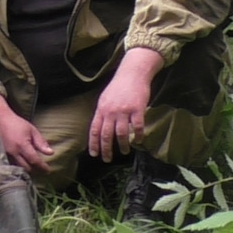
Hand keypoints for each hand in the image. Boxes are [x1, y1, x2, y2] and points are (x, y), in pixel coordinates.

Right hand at [0, 93, 51, 173]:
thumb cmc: (17, 123)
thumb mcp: (32, 130)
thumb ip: (41, 142)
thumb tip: (51, 153)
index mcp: (22, 145)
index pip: (34, 160)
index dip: (42, 167)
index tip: (48, 170)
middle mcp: (13, 151)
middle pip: (26, 167)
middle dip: (35, 169)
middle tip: (41, 168)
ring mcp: (6, 154)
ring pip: (18, 167)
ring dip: (27, 168)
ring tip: (33, 166)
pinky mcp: (2, 154)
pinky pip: (12, 164)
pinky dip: (19, 166)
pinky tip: (23, 163)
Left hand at [88, 48, 161, 162]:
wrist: (132, 73)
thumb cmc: (118, 86)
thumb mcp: (105, 98)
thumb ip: (102, 113)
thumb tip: (99, 129)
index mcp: (101, 109)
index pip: (94, 129)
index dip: (93, 143)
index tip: (94, 154)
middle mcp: (110, 111)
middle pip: (106, 134)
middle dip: (106, 149)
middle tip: (107, 159)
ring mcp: (124, 110)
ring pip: (121, 133)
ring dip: (122, 145)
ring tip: (125, 151)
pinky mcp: (137, 109)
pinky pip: (137, 127)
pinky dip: (137, 136)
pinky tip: (138, 140)